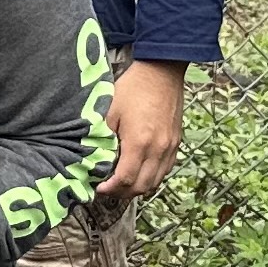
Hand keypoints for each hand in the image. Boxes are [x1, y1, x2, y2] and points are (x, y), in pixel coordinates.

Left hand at [99, 58, 185, 199]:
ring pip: (155, 181)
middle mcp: (158, 149)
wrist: (162, 73)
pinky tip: (139, 172)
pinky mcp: (175, 143)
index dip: (110, 189)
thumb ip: (102, 136)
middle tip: (107, 190)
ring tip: (121, 184)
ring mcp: (169, 148)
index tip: (98, 188)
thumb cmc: (133, 88)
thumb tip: (92, 157)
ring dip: (137, 188)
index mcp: (139, 142)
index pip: (125, 179)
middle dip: (122, 193)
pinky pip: (165, 170)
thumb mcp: (110, 110)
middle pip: (141, 186)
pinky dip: (151, 177)